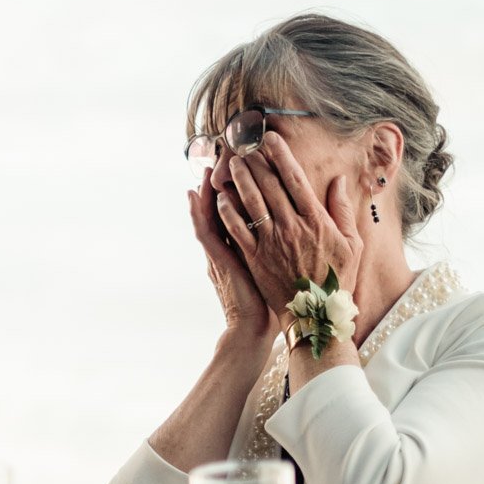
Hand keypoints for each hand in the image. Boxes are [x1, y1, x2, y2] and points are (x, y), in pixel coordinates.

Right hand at [188, 166, 276, 339]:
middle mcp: (232, 246)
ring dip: (210, 189)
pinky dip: (199, 213)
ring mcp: (223, 253)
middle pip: (227, 206)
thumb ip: (279, 243)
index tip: (249, 164)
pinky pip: (207, 232)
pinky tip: (195, 196)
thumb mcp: (277, 267)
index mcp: (249, 245)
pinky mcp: (219, 261)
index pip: (244, 209)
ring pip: (213, 215)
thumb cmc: (274, 302)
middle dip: (227, 181)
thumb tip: (288, 222)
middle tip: (226, 156)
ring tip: (208, 167)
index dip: (244, 187)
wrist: (261, 328)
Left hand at [219, 132, 362, 324]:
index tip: (270, 139)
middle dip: (256, 162)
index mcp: (316, 221)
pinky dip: (228, 212)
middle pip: (270, 186)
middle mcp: (292, 227)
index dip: (281, 156)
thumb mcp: (353, 244)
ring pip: (251, 204)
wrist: (316, 315)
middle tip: (245, 146)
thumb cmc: (337, 279)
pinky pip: (237, 230)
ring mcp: (271, 243)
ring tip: (232, 164)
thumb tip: (339, 180)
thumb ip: (344, 210)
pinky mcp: (255, 258)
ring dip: (240, 181)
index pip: (295, 180)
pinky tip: (220, 198)